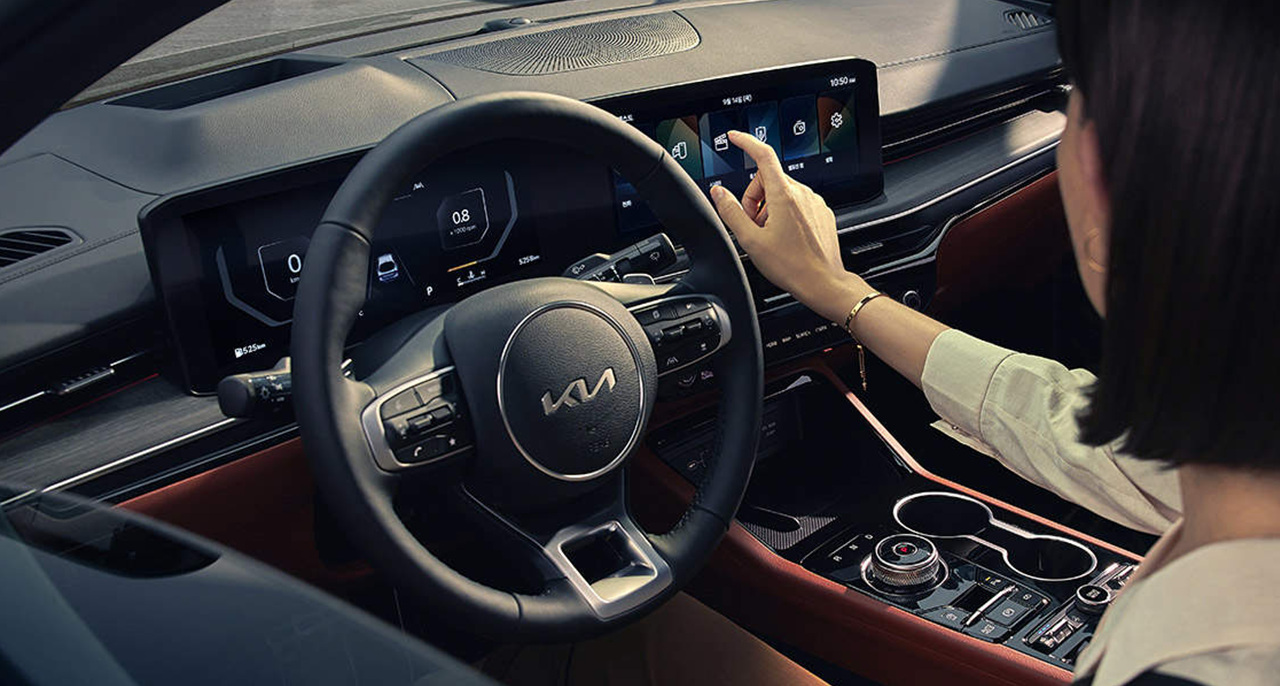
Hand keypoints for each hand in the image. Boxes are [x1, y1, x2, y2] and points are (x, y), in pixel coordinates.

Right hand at [709, 130, 869, 323]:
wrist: (823, 282)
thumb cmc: (791, 266)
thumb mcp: (751, 240)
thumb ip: (731, 212)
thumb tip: (718, 192)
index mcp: (784, 195)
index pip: (763, 155)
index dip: (746, 142)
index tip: (735, 138)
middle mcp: (802, 193)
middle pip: (768, 180)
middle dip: (754, 198)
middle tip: (751, 225)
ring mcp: (814, 203)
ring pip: (782, 192)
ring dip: (768, 209)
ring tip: (768, 235)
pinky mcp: (821, 213)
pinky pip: (797, 203)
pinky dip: (785, 214)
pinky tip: (784, 237)